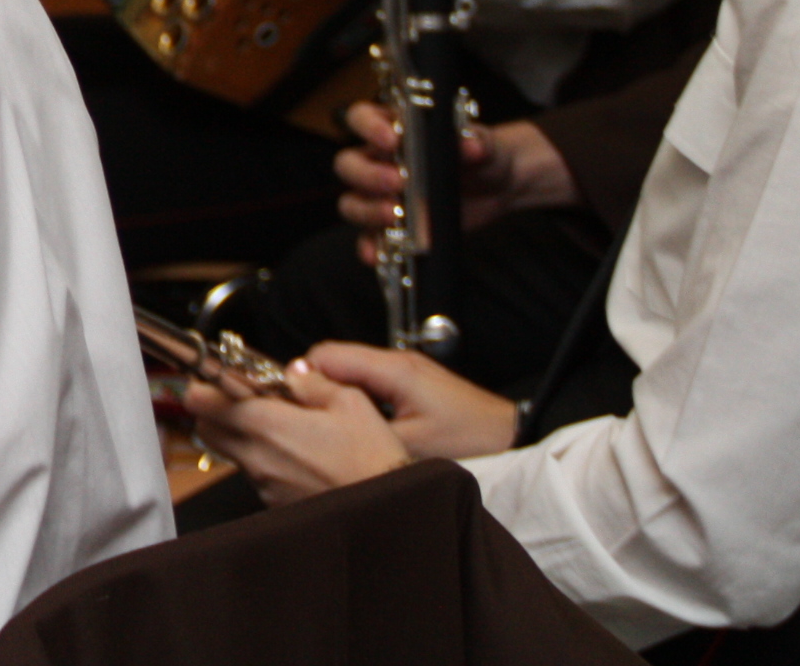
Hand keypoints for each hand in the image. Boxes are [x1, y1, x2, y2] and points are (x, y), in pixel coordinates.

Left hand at [188, 340, 517, 503]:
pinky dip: (267, 461)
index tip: (218, 378)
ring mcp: (264, 484)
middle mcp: (257, 457)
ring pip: (232, 452)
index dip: (205, 385)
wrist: (390, 515)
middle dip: (218, 410)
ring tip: (284, 428)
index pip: (202, 401)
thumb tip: (292, 371)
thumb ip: (312, 382)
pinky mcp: (276, 503)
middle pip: (207, 427)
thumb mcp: (351, 403)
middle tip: (246, 399)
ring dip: (245, 435)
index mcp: (267, 425)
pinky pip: (257, 475)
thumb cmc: (375, 462)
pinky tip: (299, 456)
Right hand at [306, 340, 520, 460]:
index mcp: (391, 369)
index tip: (287, 404)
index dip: (300, 377)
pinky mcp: (409, 379)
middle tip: (303, 418)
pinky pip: (366, 379)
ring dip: (333, 392)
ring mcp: (402, 368)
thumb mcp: (410, 443)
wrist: (511, 433)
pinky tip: (355, 423)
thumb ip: (362, 427)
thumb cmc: (469, 439)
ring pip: (348, 370)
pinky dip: (353, 396)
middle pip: (332, 359)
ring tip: (327, 423)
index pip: (324, 355)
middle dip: (312, 385)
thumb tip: (318, 421)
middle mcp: (394, 360)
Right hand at [335, 102, 576, 240]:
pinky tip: (380, 254)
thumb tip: (471, 146)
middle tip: (398, 182)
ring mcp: (382, 197)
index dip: (369, 127)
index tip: (392, 139)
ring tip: (396, 216)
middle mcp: (379, 161)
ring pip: (352, 202)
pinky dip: (370, 247)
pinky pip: (368, 239)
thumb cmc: (480, 156)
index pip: (361, 118)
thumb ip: (477, 142)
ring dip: (368, 210)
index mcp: (392, 130)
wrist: (497, 187)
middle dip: (368, 175)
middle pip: (348, 165)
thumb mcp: (483, 143)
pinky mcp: (392, 228)